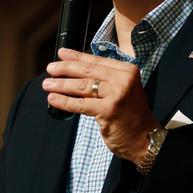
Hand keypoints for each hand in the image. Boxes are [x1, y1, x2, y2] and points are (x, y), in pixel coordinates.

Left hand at [43, 48, 159, 164]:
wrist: (145, 138)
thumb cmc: (131, 115)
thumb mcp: (123, 90)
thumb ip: (105, 79)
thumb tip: (75, 70)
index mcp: (127, 70)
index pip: (96, 60)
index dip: (77, 56)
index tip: (62, 53)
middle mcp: (123, 79)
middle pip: (88, 71)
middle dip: (65, 68)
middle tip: (50, 68)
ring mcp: (116, 94)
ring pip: (82, 86)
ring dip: (61, 84)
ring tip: (47, 84)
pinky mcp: (108, 110)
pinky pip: (81, 104)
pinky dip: (65, 101)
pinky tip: (53, 99)